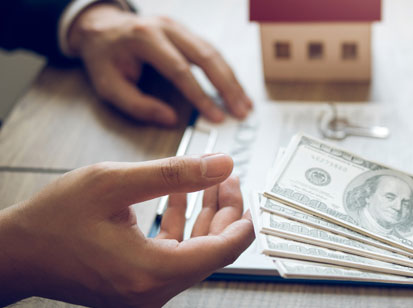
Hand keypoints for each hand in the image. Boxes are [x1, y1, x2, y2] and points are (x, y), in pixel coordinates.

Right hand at [0, 154, 253, 306]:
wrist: (14, 253)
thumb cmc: (53, 221)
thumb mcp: (114, 183)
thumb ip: (174, 173)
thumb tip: (221, 165)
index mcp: (152, 271)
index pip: (224, 251)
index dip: (243, 220)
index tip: (248, 192)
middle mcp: (153, 290)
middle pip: (212, 250)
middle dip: (223, 210)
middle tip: (225, 176)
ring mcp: (145, 291)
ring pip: (194, 252)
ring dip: (203, 215)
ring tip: (207, 180)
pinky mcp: (137, 285)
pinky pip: (172, 255)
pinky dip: (180, 226)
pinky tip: (179, 195)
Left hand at [67, 3, 252, 125]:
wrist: (102, 27)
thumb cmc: (105, 58)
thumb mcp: (109, 85)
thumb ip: (137, 105)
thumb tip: (169, 119)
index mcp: (144, 38)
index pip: (180, 70)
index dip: (200, 95)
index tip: (216, 116)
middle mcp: (166, 28)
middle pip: (206, 57)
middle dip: (227, 87)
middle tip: (241, 111)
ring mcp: (180, 27)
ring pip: (214, 52)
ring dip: (232, 80)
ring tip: (245, 104)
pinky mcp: (187, 33)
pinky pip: (213, 51)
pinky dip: (227, 72)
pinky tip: (236, 89)